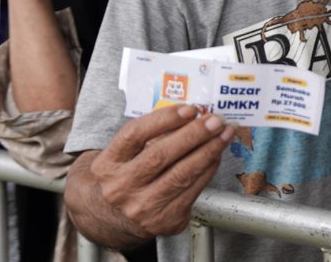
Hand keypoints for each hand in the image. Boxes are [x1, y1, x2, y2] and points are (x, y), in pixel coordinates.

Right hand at [88, 105, 233, 237]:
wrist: (115, 217)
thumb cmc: (127, 176)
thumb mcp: (124, 155)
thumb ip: (150, 136)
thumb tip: (192, 117)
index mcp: (108, 164)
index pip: (134, 135)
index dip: (164, 119)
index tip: (189, 109)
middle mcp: (121, 187)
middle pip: (160, 155)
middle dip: (193, 135)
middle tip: (215, 121)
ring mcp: (142, 206)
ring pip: (181, 174)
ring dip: (208, 151)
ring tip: (223, 135)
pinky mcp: (165, 220)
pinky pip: (192, 191)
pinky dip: (208, 170)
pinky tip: (216, 156)